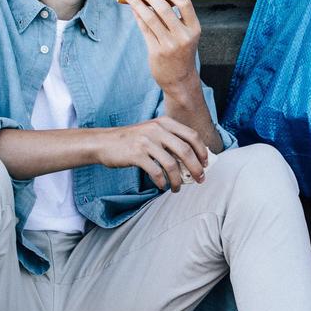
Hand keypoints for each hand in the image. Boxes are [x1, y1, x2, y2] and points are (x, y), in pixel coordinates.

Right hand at [93, 117, 207, 190]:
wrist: (104, 142)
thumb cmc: (132, 140)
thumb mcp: (152, 133)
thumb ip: (170, 141)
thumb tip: (192, 160)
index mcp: (164, 122)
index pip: (192, 135)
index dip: (202, 151)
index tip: (206, 164)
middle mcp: (157, 129)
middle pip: (186, 150)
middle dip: (196, 168)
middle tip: (200, 179)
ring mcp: (147, 141)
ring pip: (172, 164)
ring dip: (178, 180)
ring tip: (177, 188)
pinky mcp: (137, 154)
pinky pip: (156, 172)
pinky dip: (162, 181)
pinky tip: (162, 185)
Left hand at [124, 0, 200, 91]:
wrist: (179, 79)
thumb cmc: (182, 52)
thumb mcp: (186, 35)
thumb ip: (177, 18)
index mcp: (194, 29)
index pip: (185, 4)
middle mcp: (184, 36)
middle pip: (165, 9)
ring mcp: (169, 44)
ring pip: (151, 18)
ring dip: (138, 4)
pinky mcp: (156, 51)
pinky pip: (144, 29)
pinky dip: (138, 16)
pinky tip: (133, 9)